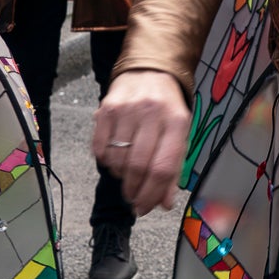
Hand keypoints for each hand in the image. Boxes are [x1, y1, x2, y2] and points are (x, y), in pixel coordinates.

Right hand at [94, 68, 191, 214]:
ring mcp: (127, 109)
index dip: (152, 195)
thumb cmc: (167, 109)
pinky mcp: (106, 107)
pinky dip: (106, 162)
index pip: (163, 167)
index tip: (143, 208)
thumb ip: (173, 169)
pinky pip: (99, 148)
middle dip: (134, 191)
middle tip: (132, 199)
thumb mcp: (179, 134)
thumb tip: (164, 204)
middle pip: (138, 166)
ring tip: (126, 175)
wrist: (150, 71)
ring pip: (117, 160)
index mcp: (176, 121)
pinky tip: (114, 159)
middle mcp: (152, 113)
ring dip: (120, 177)